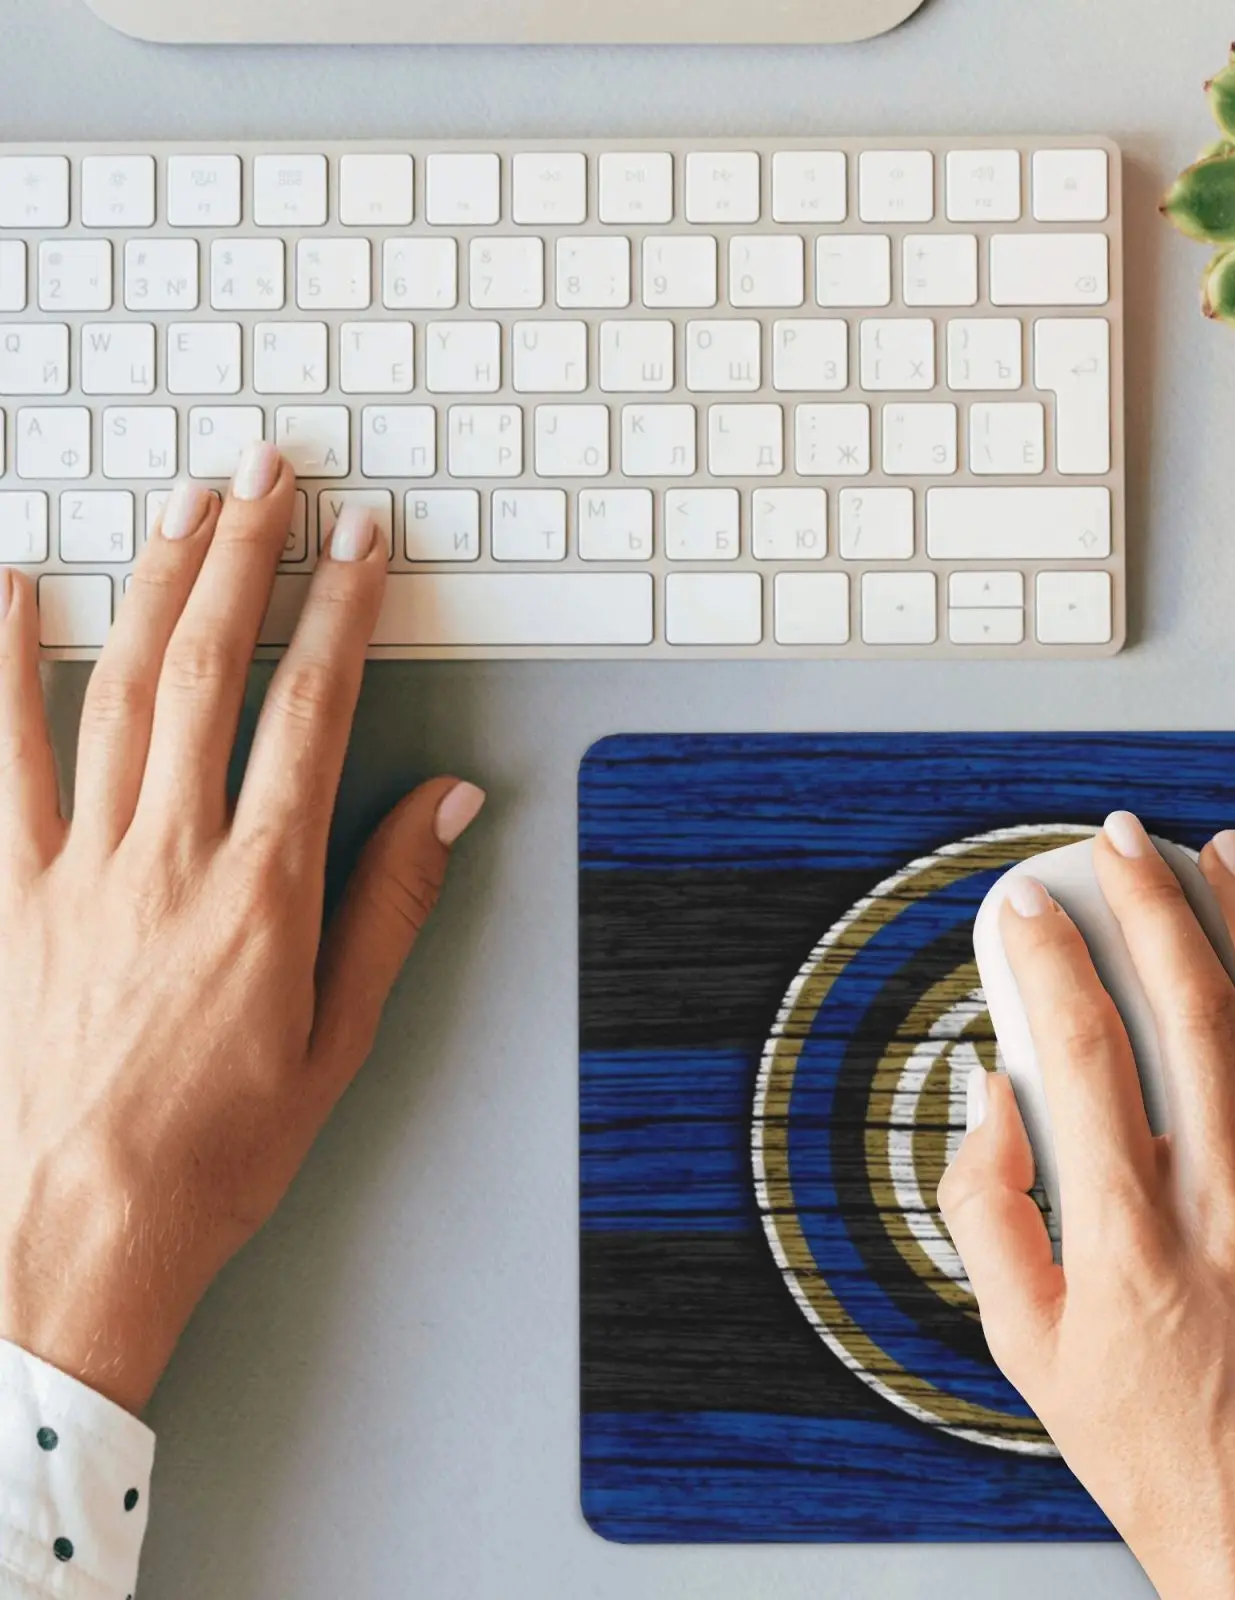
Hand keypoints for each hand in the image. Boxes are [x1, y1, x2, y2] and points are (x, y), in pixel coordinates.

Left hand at [0, 444, 483, 1414]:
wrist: (77, 1231)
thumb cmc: (218, 1146)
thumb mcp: (341, 1035)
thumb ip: (392, 902)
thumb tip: (446, 804)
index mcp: (263, 891)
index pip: (315, 711)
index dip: (344, 612)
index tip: (363, 542)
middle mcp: (169, 857)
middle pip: (211, 671)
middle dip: (247, 558)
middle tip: (270, 474)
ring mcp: (79, 866)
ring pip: (117, 692)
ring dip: (155, 587)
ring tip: (185, 507)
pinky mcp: (10, 892)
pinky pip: (0, 759)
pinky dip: (1, 667)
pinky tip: (13, 594)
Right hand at [940, 813, 1234, 1599]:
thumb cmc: (1149, 1444)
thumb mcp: (1023, 1343)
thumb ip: (987, 1209)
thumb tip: (991, 1098)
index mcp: (1129, 1230)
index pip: (1081, 1046)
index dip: (1044, 954)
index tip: (1021, 904)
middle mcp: (1226, 1197)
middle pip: (1191, 1003)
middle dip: (1149, 897)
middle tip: (1117, 839)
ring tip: (1219, 853)